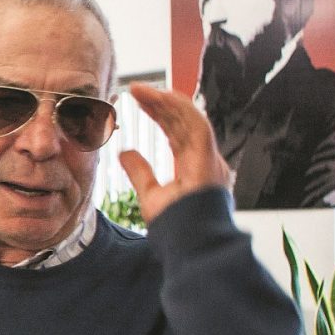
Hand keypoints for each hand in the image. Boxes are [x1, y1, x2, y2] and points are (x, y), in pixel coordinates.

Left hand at [120, 83, 232, 225]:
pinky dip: (180, 110)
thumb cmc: (176, 227)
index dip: (160, 114)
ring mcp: (210, 159)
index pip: (177, 132)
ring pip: (190, 119)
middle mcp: (205, 159)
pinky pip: (197, 126)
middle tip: (137, 89)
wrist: (189, 245)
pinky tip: (161, 98)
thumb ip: (140, 172)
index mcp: (194, 165)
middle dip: (161, 104)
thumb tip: (124, 152)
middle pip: (183, 123)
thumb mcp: (150, 194)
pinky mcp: (209, 160)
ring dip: (167, 102)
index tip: (139, 100)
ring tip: (143, 90)